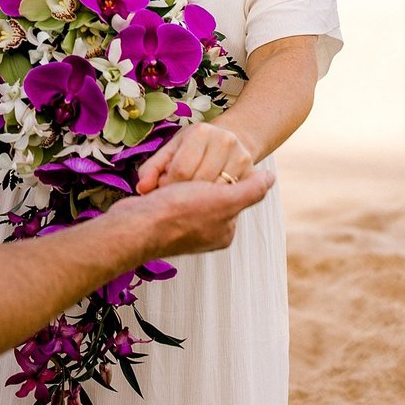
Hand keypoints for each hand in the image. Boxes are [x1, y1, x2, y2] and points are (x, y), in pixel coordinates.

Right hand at [109, 167, 273, 257]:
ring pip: (185, 189)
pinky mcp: (160, 220)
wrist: (134, 227)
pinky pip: (166, 194)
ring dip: (177, 179)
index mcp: (222, 232)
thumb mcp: (223, 200)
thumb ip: (251, 190)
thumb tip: (270, 177)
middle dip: (196, 178)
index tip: (207, 171)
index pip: (229, 192)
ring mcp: (181, 228)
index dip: (219, 176)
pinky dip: (162, 184)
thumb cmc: (179, 213)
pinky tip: (155, 183)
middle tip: (185, 174)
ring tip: (167, 179)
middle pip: (207, 191)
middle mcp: (204, 233)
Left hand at [135, 123, 253, 194]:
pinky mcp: (252, 173)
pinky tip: (208, 202)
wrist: (228, 140)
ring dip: (202, 201)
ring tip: (192, 198)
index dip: (169, 185)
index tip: (165, 190)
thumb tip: (142, 188)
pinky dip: (217, 203)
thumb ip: (153, 169)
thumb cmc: (193, 148)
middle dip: (184, 194)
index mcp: (201, 132)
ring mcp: (242, 157)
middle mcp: (225, 141)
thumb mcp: (171, 151)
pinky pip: (232, 198)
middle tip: (178, 196)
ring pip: (217, 193)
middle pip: (200, 182)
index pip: (182, 169)